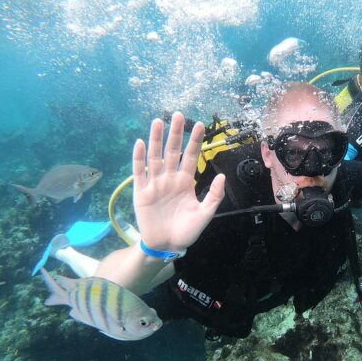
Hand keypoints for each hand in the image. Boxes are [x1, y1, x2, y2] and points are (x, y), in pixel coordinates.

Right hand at [132, 114, 224, 252]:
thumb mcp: (205, 214)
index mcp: (185, 182)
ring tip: (158, 121)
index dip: (194, 141)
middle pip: (173, 151)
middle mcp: (170, 179)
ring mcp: (155, 184)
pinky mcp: (141, 192)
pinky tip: (140, 143)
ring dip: (156, 139)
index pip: (190, 156)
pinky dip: (139, 158)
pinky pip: (139, 172)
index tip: (200, 125)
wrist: (167, 246)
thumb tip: (222, 176)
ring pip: (155, 157)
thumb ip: (214, 195)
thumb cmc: (187, 231)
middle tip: (179, 114)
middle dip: (176, 133)